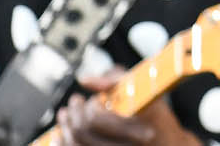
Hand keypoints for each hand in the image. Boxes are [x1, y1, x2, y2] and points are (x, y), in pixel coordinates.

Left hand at [54, 69, 202, 145]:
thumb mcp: (146, 92)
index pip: (96, 118)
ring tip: (66, 118)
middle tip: (74, 103)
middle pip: (82, 132)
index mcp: (141, 128)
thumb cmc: (158, 119)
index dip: (89, 105)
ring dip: (65, 129)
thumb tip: (86, 80)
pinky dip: (65, 144)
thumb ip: (117, 80)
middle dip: (72, 115)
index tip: (93, 99)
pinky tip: (62, 136)